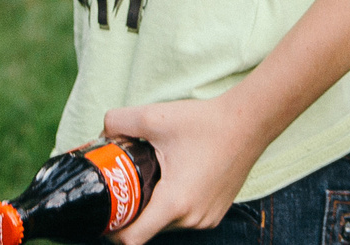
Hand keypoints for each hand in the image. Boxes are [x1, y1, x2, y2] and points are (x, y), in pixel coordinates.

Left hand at [100, 93, 264, 244]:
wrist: (248, 123)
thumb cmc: (205, 122)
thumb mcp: (155, 117)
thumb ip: (118, 122)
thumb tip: (102, 133)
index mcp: (174, 202)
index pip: (132, 239)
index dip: (112, 231)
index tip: (105, 212)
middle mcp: (191, 218)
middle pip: (148, 229)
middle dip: (133, 211)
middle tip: (124, 183)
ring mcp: (206, 219)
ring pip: (167, 224)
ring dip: (154, 207)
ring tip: (151, 177)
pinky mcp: (215, 214)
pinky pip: (185, 218)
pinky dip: (174, 205)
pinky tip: (173, 178)